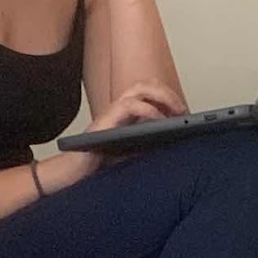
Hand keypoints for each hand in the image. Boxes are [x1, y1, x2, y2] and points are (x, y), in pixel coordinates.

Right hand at [45, 79, 188, 186]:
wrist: (72, 174)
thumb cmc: (98, 164)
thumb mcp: (131, 154)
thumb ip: (147, 145)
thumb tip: (173, 142)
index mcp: (125, 114)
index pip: (149, 92)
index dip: (168, 97)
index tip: (185, 113)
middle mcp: (118, 108)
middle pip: (147, 83)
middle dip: (169, 93)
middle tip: (184, 111)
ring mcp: (111, 111)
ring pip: (141, 87)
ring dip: (163, 96)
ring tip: (177, 113)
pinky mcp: (106, 119)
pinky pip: (132, 104)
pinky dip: (150, 110)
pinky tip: (161, 122)